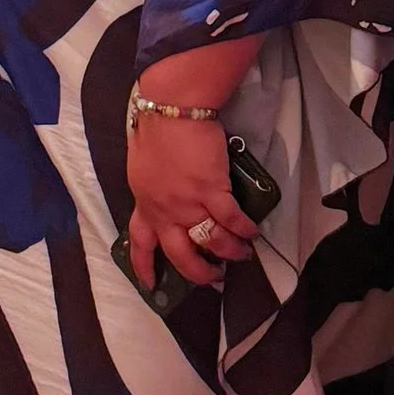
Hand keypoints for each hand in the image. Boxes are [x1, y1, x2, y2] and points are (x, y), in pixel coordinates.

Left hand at [126, 111, 257, 293]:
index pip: (141, 244)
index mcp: (145, 205)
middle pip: (181, 256)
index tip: (151, 284)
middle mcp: (165, 211)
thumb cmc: (155, 132)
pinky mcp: (211, 191)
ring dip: (230, 252)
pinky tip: (252, 232)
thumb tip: (165, 202)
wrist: (172, 110)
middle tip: (213, 277)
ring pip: (212, 242)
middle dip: (200, 272)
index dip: (145, 267)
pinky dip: (244, 229)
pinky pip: (231, 220)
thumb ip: (152, 192)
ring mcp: (188, 204)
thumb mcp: (142, 170)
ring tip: (242, 254)